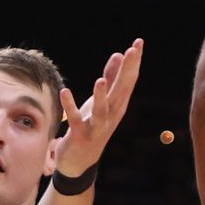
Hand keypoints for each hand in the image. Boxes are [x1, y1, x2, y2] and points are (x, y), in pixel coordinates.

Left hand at [54, 38, 142, 178]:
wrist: (80, 162)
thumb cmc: (92, 126)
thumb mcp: (102, 100)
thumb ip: (111, 77)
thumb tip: (118, 55)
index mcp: (118, 105)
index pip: (129, 80)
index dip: (134, 62)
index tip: (139, 43)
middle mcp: (111, 115)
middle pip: (120, 91)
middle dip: (126, 71)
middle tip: (132, 51)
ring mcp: (96, 126)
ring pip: (101, 110)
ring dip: (101, 96)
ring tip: (100, 80)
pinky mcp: (79, 134)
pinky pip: (75, 120)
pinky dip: (70, 107)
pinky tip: (65, 92)